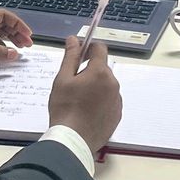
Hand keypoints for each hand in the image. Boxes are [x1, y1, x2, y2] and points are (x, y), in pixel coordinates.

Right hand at [47, 37, 121, 155]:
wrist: (73, 139)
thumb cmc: (65, 108)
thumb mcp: (62, 79)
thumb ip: (70, 57)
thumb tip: (73, 39)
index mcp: (100, 72)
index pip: (99, 48)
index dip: (88, 48)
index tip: (78, 55)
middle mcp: (113, 84)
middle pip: (102, 68)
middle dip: (89, 70)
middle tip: (72, 84)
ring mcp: (117, 100)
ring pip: (106, 85)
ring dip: (95, 87)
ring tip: (78, 101)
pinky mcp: (117, 114)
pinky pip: (109, 101)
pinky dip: (100, 101)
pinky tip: (86, 111)